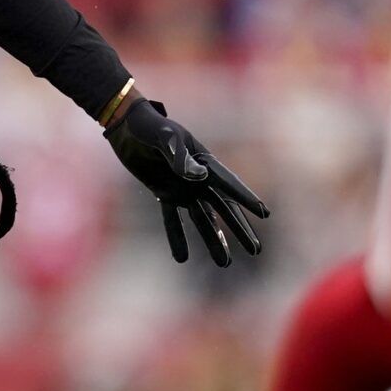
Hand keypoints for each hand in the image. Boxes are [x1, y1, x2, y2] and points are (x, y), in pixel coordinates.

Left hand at [103, 98, 267, 265]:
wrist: (127, 126)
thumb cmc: (149, 126)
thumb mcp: (164, 138)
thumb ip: (180, 157)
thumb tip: (200, 176)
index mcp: (204, 161)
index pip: (229, 183)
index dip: (246, 198)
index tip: (264, 213)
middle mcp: (198, 178)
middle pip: (224, 208)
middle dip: (239, 229)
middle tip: (256, 250)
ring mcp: (183, 188)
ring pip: (203, 219)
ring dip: (213, 240)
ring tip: (225, 263)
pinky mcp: (164, 194)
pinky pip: (172, 219)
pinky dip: (177, 237)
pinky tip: (182, 258)